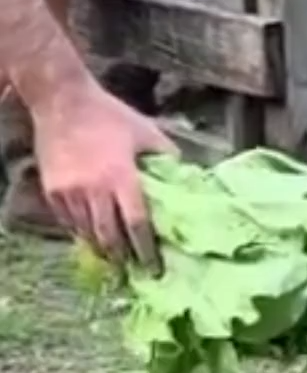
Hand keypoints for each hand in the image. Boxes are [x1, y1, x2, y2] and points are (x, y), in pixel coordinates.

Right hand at [31, 77, 177, 268]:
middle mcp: (94, 189)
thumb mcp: (147, 132)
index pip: (137, 224)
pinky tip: (94, 239)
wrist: (63, 101)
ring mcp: (70, 193)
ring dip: (103, 250)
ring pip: (87, 234)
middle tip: (137, 272)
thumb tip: (189, 179)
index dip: (147, 251)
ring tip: (117, 261)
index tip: (156, 268)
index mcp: (121, 177)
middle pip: (110, 237)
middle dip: (124, 259)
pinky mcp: (52, 192)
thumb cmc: (111, 115)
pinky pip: (69, 223)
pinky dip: (83, 234)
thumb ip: (168, 157)